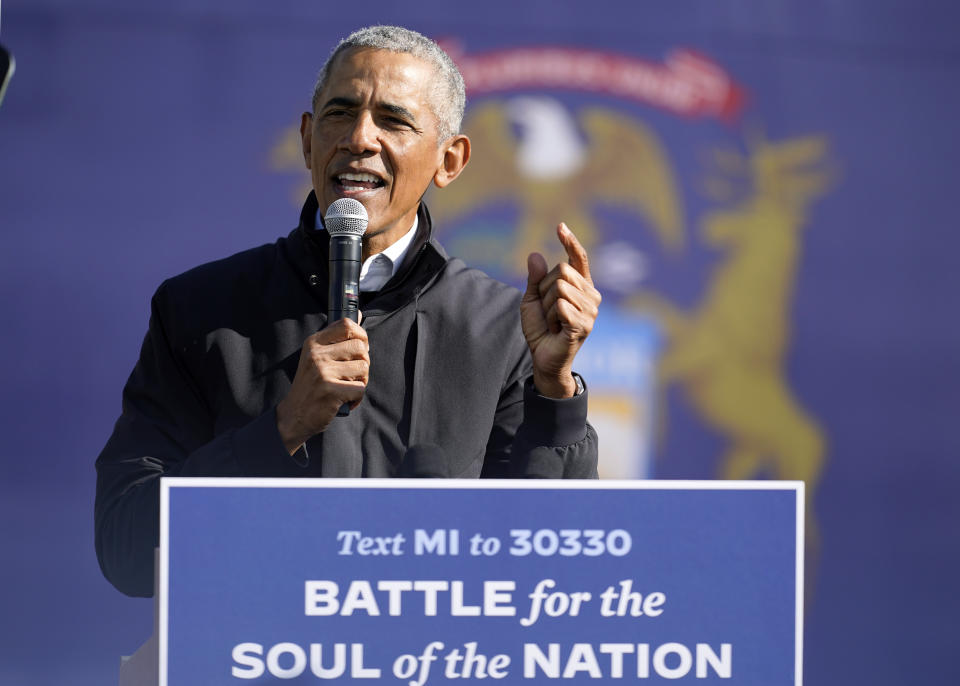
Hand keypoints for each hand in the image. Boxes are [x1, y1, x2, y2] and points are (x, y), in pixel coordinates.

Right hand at [276, 318, 369, 453]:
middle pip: (360, 346)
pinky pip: (360, 388)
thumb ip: (336, 338)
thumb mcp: (316, 357)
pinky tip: (345, 400)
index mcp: (313, 343)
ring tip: (346, 387)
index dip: (361, 335)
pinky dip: (357, 398)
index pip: (346, 325)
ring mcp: (322, 372)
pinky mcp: (330, 390)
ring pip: (363, 368)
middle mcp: (316, 354)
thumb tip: (359, 315)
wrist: (293, 415)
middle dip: (363, 362)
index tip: (360, 347)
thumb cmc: (310, 386)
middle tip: (352, 375)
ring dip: (361, 381)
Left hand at [520, 223, 600, 397]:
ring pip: (559, 288)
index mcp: (580, 287)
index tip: (560, 226)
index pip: (578, 258)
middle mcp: (590, 295)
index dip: (570, 241)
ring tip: (553, 322)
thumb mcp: (532, 300)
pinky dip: (550, 317)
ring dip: (546, 306)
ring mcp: (590, 311)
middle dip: (545, 290)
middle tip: (548, 311)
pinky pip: (560, 305)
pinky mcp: (584, 324)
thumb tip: (534, 255)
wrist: (543, 358)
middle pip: (561, 271)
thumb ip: (535, 279)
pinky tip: (556, 329)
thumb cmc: (541, 329)